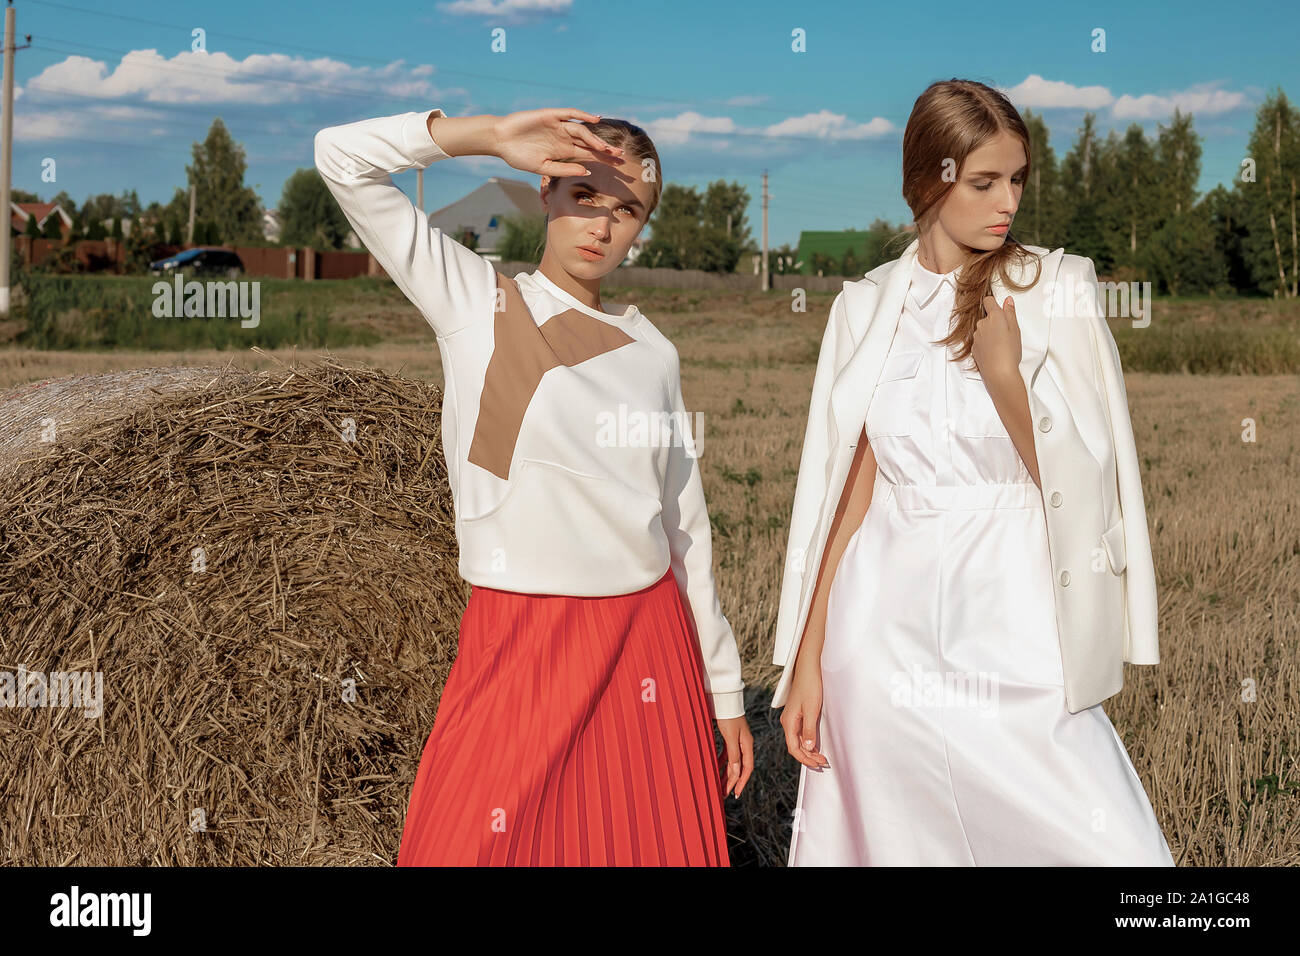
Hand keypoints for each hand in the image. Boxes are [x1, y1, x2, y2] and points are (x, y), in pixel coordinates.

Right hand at [491, 107, 624, 178]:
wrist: (500, 140)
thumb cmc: (519, 156)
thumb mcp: (543, 168)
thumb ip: (564, 170)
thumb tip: (586, 172)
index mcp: (564, 152)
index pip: (589, 156)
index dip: (604, 161)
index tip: (620, 168)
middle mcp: (565, 138)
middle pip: (590, 144)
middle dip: (605, 151)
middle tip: (621, 157)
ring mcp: (559, 126)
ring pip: (582, 132)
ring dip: (595, 139)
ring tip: (607, 148)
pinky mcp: (551, 116)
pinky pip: (570, 114)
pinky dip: (582, 115)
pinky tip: (594, 120)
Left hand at [715, 715, 753, 797]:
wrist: (724, 701)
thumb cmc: (728, 717)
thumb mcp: (731, 737)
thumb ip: (734, 755)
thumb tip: (737, 772)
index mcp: (747, 745)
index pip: (747, 768)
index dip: (741, 782)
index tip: (735, 793)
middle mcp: (744, 745)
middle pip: (739, 767)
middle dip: (732, 781)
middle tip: (724, 793)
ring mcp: (737, 741)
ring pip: (732, 762)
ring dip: (726, 773)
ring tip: (719, 784)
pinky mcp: (730, 738)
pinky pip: (727, 754)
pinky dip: (722, 762)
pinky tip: (716, 768)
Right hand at [779, 662, 829, 769]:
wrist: (808, 668)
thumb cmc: (810, 686)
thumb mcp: (812, 709)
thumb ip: (809, 729)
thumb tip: (808, 748)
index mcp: (789, 722)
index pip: (793, 748)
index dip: (804, 759)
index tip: (816, 764)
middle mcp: (788, 722)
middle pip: (795, 746)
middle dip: (808, 756)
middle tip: (822, 762)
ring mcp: (792, 718)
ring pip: (798, 740)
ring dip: (809, 750)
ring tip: (821, 757)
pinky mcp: (797, 714)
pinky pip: (801, 733)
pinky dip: (808, 741)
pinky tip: (816, 744)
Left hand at [973, 294, 1022, 383]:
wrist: (998, 372)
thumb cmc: (1009, 352)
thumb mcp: (1015, 329)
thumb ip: (1010, 312)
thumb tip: (1008, 300)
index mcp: (994, 317)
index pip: (989, 301)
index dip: (994, 303)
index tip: (999, 309)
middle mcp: (982, 325)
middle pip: (987, 318)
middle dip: (995, 322)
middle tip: (1007, 333)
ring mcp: (976, 336)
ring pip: (983, 330)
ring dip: (991, 333)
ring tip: (1002, 344)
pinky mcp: (974, 347)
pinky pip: (980, 341)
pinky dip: (986, 344)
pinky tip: (995, 351)